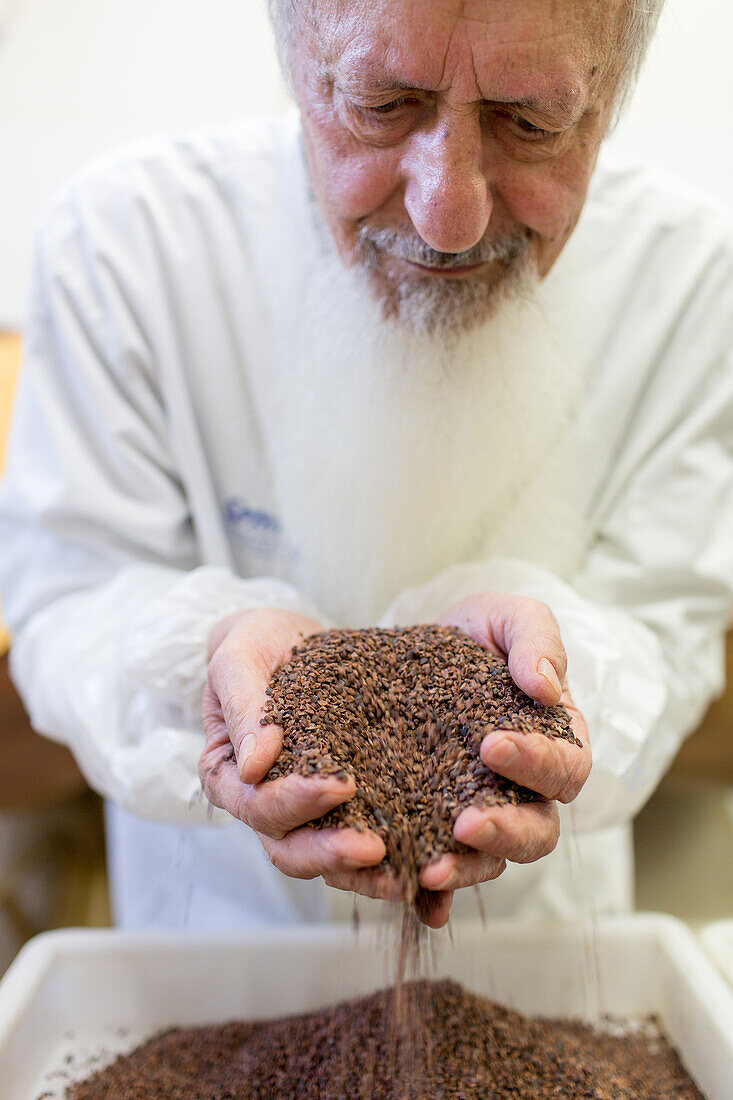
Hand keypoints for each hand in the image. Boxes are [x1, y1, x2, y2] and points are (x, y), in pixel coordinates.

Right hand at [199, 608, 392, 909]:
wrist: (288, 639)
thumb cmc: (255, 645)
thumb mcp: (239, 661)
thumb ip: (243, 708)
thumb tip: (255, 766)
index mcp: (229, 776)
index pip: (258, 805)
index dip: (296, 802)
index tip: (343, 784)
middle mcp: (264, 805)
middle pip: (290, 849)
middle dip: (332, 852)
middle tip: (375, 848)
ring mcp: (306, 811)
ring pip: (328, 860)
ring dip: (364, 874)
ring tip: (408, 873)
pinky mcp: (347, 806)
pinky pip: (365, 842)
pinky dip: (395, 864)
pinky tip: (428, 874)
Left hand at [417, 593, 590, 914]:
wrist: (409, 653)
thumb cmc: (472, 634)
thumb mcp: (504, 616)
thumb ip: (535, 639)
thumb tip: (546, 686)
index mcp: (553, 742)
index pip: (564, 766)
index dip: (535, 762)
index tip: (492, 744)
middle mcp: (523, 791)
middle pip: (537, 832)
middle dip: (506, 831)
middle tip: (465, 821)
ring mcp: (479, 813)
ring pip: (491, 862)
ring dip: (465, 870)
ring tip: (428, 868)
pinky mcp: (435, 830)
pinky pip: (443, 876)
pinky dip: (432, 897)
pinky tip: (414, 901)